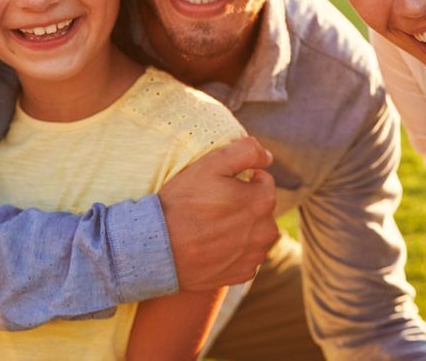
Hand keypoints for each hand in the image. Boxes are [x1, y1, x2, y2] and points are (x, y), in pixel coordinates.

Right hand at [159, 137, 278, 290]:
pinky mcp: (243, 273)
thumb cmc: (182, 204)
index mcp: (263, 201)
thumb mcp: (210, 165)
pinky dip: (234, 251)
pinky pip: (246, 256)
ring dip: (242, 228)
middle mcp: (266, 231)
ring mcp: (255, 255)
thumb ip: (246, 152)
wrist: (157, 250)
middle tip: (212, 207)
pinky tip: (212, 247)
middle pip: (261, 208)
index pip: (263, 182)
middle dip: (244, 204)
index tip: (219, 187)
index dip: (242, 180)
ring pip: (255, 233)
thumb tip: (268, 157)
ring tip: (211, 227)